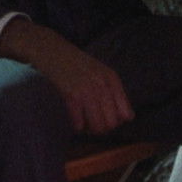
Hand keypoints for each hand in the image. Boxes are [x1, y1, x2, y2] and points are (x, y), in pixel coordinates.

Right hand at [0, 18, 133, 134]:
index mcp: (112, 79)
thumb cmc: (77, 63)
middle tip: (93, 123)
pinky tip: (75, 121)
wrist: (52, 51)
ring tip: (85, 124)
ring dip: (91, 130)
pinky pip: (79, 122)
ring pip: (98, 126)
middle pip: (111, 122)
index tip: (106, 119)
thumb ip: (115, 93)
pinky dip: (78, 126)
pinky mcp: (72, 95)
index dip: (117, 122)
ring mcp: (88, 90)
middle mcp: (103, 85)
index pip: (125, 112)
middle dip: (103, 128)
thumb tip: (129, 117)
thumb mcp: (100, 73)